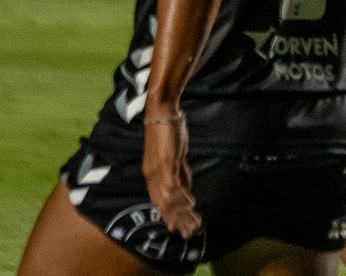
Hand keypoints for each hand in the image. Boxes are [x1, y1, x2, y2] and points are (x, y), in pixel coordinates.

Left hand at [142, 113, 200, 236]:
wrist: (161, 113)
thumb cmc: (168, 130)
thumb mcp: (176, 155)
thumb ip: (181, 172)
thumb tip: (188, 190)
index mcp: (152, 173)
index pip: (160, 200)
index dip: (168, 215)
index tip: (177, 228)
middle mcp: (152, 175)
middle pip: (163, 204)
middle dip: (176, 220)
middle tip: (188, 233)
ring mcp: (158, 170)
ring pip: (169, 199)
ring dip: (182, 213)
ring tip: (194, 224)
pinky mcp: (165, 163)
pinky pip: (173, 186)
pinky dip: (183, 197)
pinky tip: (192, 205)